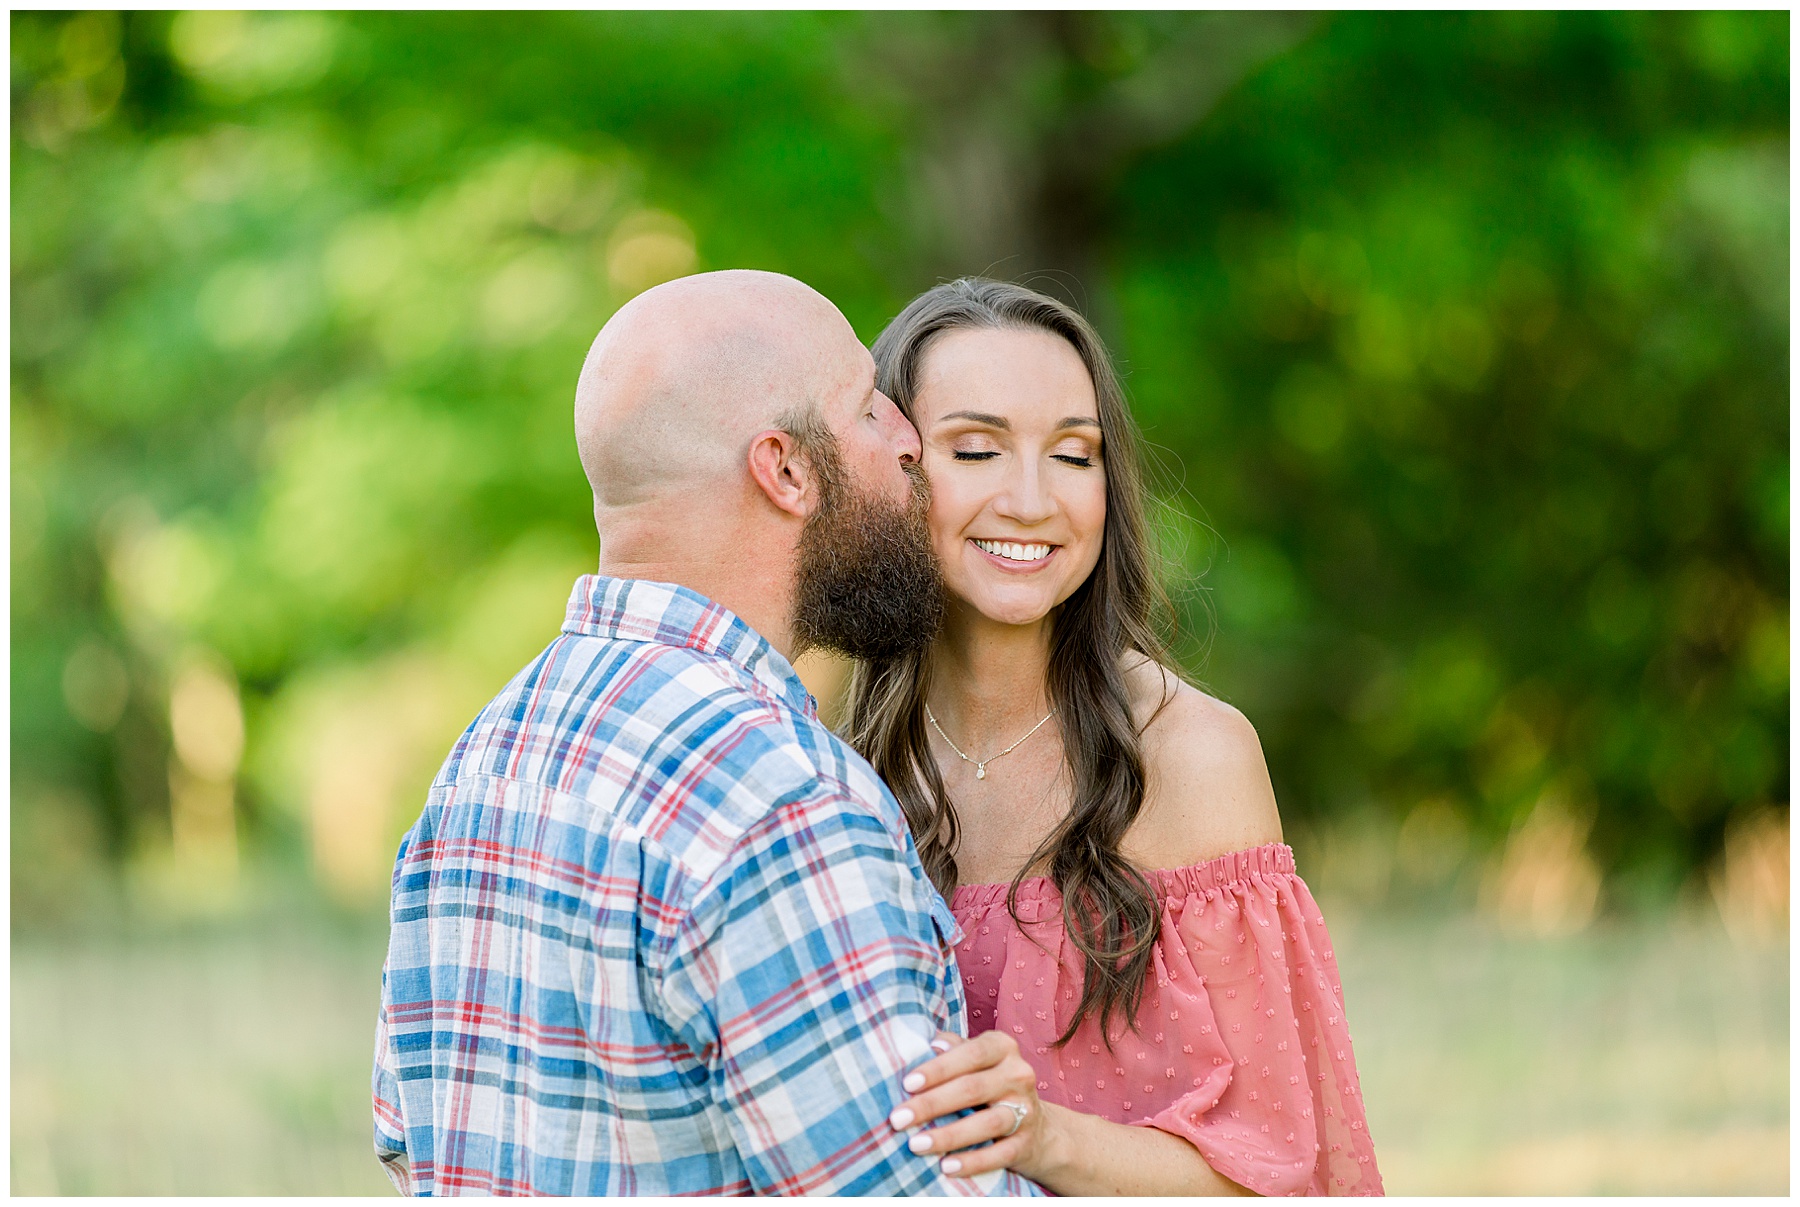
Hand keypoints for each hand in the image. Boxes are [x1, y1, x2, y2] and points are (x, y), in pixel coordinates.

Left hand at [888, 1029, 1056, 1178]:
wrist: (1037, 1128)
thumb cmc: (990, 1084)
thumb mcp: (976, 1060)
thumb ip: (954, 1047)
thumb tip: (930, 1044)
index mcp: (1002, 1048)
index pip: (970, 1053)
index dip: (938, 1069)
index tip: (907, 1084)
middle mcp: (1018, 1075)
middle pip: (972, 1088)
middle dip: (931, 1104)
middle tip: (898, 1119)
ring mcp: (1025, 1110)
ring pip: (986, 1123)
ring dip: (948, 1136)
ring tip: (916, 1145)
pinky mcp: (1026, 1143)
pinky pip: (999, 1154)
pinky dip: (972, 1162)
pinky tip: (946, 1167)